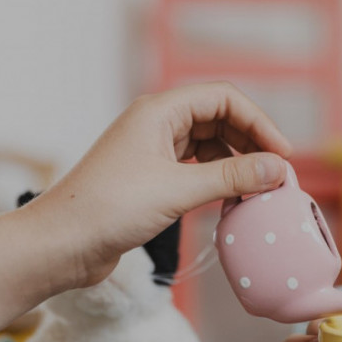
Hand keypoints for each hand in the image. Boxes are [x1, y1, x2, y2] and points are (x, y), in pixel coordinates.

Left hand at [30, 82, 291, 287]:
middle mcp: (155, 123)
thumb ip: (232, 177)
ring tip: (256, 190)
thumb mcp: (178, 191)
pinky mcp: (149, 177)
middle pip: (218, 118)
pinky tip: (229, 200)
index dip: (258, 122)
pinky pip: (194, 168)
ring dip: (235, 162)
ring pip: (207, 144)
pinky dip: (216, 179)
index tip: (282, 154)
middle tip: (275, 175)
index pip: (223, 98)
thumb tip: (279, 169)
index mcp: (159, 110)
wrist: (60, 244)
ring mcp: (151, 150)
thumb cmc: (109, 209)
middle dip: (250, 142)